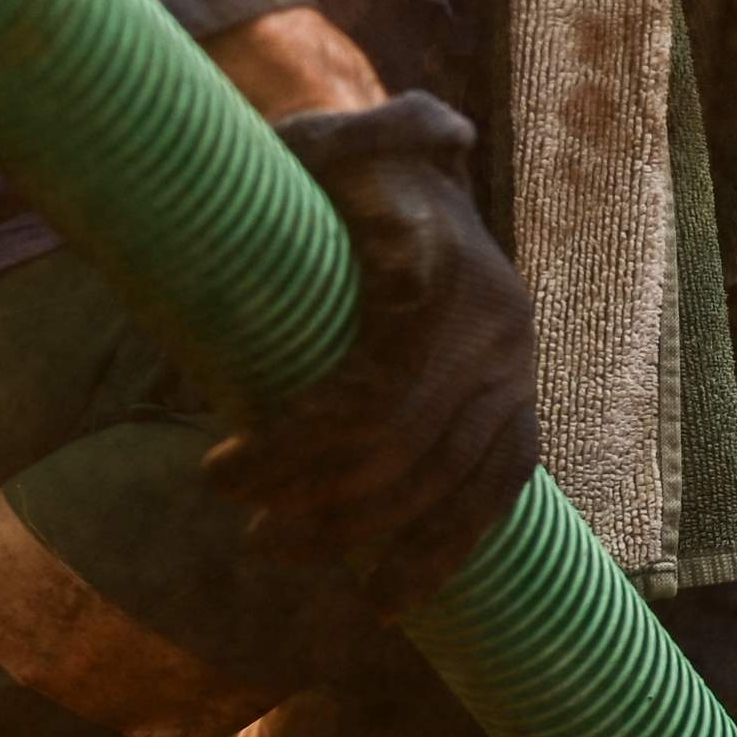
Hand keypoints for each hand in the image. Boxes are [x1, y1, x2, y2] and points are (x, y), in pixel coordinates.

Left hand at [203, 94, 536, 604]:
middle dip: (312, 502)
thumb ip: (341, 137)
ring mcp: (516, 371)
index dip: (292, 449)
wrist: (412, 185)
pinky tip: (389, 599)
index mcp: (443, 268)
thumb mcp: (323, 140)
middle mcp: (497, 324)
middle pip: (403, 454)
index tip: (215, 470)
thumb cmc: (336, 169)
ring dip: (360, 538)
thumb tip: (372, 141)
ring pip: (448, 486)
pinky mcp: (521, 407)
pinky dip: (444, 551)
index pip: (370, 395)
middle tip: (241, 526)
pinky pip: (495, 496)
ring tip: (277, 551)